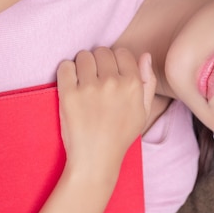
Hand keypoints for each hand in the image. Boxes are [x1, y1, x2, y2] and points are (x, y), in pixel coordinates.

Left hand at [56, 47, 155, 173]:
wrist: (96, 160)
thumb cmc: (120, 136)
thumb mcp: (143, 111)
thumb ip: (148, 82)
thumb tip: (145, 55)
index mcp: (133, 85)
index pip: (122, 52)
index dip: (115, 61)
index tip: (109, 74)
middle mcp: (113, 83)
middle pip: (102, 52)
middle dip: (98, 62)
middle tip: (95, 80)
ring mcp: (90, 88)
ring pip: (83, 56)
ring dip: (82, 66)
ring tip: (83, 83)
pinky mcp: (69, 94)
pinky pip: (65, 67)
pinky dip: (67, 72)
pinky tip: (71, 85)